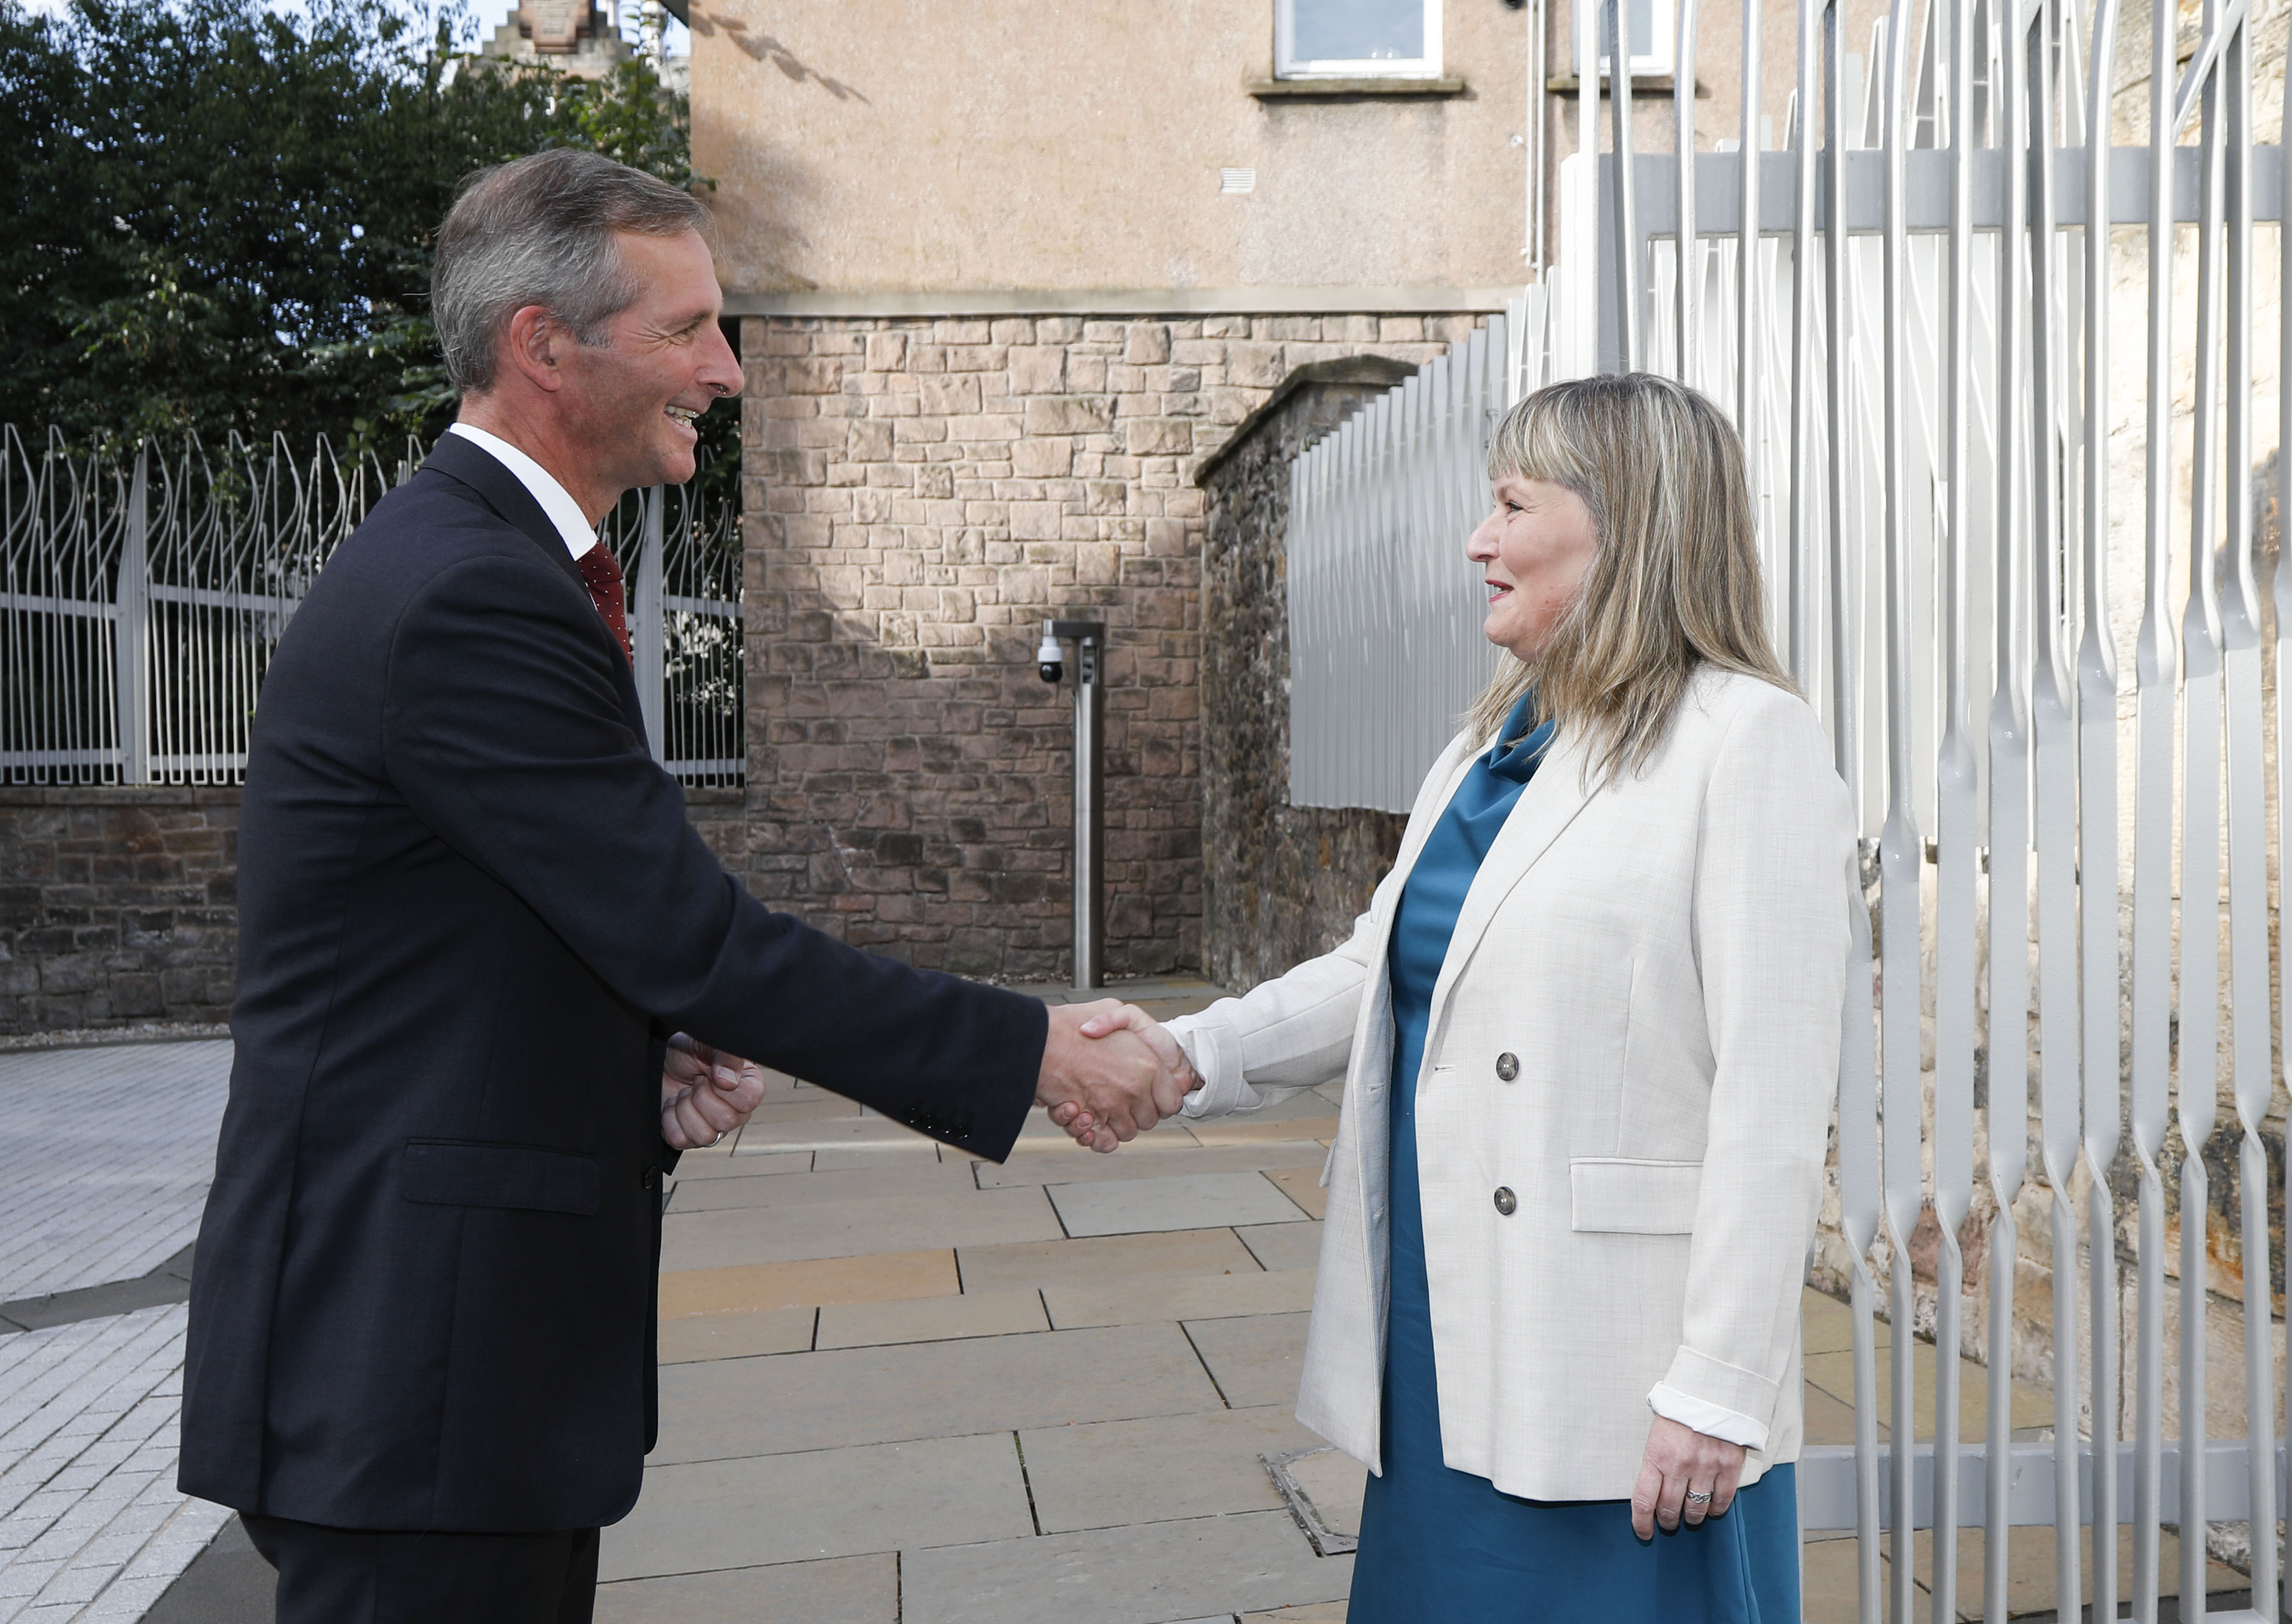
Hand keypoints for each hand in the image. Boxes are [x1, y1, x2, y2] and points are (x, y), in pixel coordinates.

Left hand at [660, 1033, 767, 1150]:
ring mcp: (714, 1129)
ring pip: (704, 1136)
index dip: (723, 1088)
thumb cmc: (691, 1050)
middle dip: (700, 1096)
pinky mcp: (689, 1138)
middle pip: (725, 1121)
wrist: (664, 1060)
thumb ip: (726, 1056)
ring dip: (685, 1109)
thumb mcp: (708, 1043)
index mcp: (749, 1088)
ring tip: (684, 1094)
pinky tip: (673, 1105)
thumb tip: (727, 1081)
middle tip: (695, 1082)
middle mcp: (736, 1113)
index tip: (711, 1074)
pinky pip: (679, 1140)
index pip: (748, 1101)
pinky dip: (669, 1119)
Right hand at [1035, 1002, 1179, 1152]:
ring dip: (1114, 1123)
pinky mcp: (1088, 1120)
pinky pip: (1104, 1142)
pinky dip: (1097, 1137)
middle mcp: (1134, 1090)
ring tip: (1099, 1105)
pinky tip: (1087, 1120)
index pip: (1172, 1099)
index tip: (1151, 1095)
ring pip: (1127, 1132)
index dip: (1161, 1099)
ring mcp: (1111, 1107)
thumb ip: (1131, 1022)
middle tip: (1121, 1099)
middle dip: (1137, 1113)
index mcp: (1147, 1065)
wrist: (1036, 1039)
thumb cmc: (1070, 1025)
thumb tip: (1145, 1042)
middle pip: (1150, 1120)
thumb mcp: (1111, 1010)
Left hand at [1630, 1416, 1745, 1537]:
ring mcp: (1706, 1467)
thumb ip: (1656, 1460)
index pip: (1644, 1500)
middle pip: (1670, 1509)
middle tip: (1668, 1522)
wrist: (1713, 1389)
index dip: (1641, 1523)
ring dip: (1692, 1518)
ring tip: (1690, 1517)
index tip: (1644, 1532)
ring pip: (1696, 1509)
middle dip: (1667, 1521)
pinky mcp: (1729, 1466)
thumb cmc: (1680, 1411)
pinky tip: (1712, 1509)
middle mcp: (1680, 1465)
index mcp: (1656, 1455)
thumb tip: (1653, 1488)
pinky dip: (1716, 1510)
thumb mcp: (1657, 1433)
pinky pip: (1722, 1500)